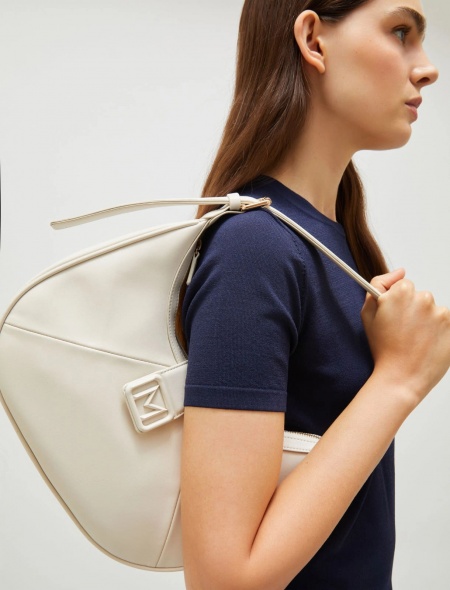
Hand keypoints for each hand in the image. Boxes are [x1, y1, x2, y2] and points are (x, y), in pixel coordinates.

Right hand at [361, 269, 449, 403]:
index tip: (394, 317)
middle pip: (420, 296)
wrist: (401, 377)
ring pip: (433, 310)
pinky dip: (438, 331)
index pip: (403, 286)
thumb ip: (378, 284)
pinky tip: (427, 344)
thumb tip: (399, 271)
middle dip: (413, 310)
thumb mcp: (368, 313)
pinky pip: (445, 322)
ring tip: (416, 340)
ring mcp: (440, 313)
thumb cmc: (383, 348)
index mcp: (401, 292)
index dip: (397, 303)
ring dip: (427, 321)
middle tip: (403, 331)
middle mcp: (423, 298)